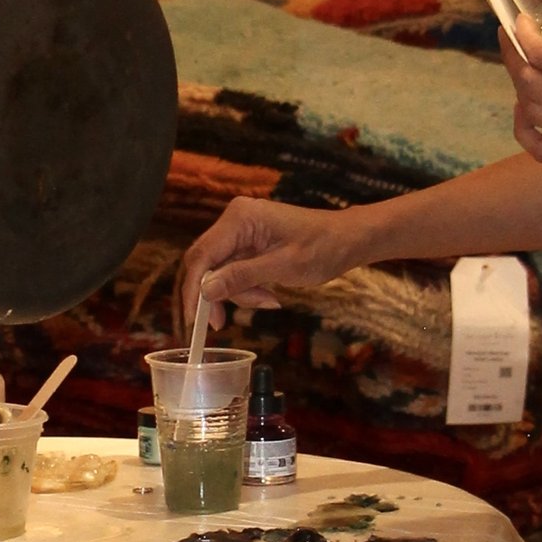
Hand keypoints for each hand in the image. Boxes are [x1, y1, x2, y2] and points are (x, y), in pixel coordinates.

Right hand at [177, 195, 354, 330]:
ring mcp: (240, 232)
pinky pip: (233, 271)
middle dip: (212, 295)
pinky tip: (269, 295)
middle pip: (204, 263)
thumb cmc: (323, 247)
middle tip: (219, 324)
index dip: (193, 289)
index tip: (194, 320)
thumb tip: (205, 291)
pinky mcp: (247, 244)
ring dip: (237, 294)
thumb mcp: (284, 266)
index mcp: (240, 218)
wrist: (348, 240)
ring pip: (219, 272)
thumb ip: (242, 277)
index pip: (202, 255)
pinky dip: (246, 289)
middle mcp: (234, 220)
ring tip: (268, 300)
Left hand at [505, 0, 541, 169]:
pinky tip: (525, 111)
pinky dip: (524, 130)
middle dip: (512, 56)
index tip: (518, 21)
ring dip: (520, 87)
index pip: (540, 55)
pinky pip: (540, 149)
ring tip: (523, 67)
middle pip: (527, 82)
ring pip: (530, 112)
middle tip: (510, 38)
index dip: (522, 35)